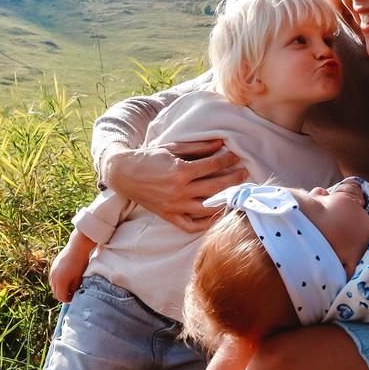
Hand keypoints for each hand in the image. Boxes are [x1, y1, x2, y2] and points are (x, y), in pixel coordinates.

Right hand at [49, 234, 93, 303]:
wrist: (78, 247)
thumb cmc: (81, 263)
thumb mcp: (79, 279)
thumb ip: (74, 289)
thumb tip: (72, 295)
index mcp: (60, 281)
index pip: (61, 297)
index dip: (68, 300)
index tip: (74, 298)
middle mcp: (53, 277)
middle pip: (55, 293)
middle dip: (63, 295)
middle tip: (72, 294)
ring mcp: (52, 271)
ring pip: (53, 286)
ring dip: (60, 289)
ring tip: (69, 287)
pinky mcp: (53, 266)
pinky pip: (52, 278)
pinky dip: (57, 282)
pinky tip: (66, 279)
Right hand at [102, 139, 248, 232]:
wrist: (125, 175)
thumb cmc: (149, 158)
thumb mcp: (173, 148)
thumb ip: (198, 147)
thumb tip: (220, 143)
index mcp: (180, 171)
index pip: (212, 166)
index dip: (227, 160)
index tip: (236, 156)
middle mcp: (179, 191)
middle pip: (215, 187)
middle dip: (233, 179)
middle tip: (244, 173)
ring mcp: (175, 206)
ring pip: (207, 208)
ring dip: (225, 201)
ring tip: (235, 193)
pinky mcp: (169, 217)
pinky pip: (192, 226)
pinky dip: (206, 223)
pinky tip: (216, 214)